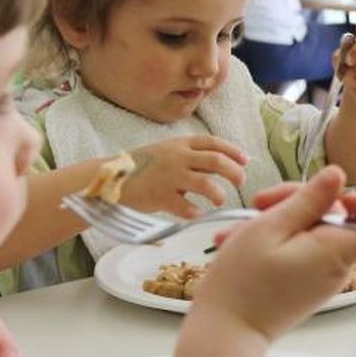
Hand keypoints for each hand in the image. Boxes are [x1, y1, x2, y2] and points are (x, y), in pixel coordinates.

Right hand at [118, 136, 247, 217]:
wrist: (109, 177)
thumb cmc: (142, 167)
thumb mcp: (167, 152)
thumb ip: (192, 157)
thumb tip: (223, 164)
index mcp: (179, 144)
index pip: (212, 143)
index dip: (233, 151)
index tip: (245, 160)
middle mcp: (176, 158)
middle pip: (215, 161)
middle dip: (234, 172)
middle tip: (241, 182)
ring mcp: (168, 176)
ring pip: (205, 184)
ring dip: (218, 194)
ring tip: (220, 200)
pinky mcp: (159, 196)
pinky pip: (185, 207)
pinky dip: (195, 212)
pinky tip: (197, 214)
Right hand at [192, 166, 355, 340]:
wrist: (226, 332)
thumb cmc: (242, 282)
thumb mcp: (270, 228)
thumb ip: (308, 201)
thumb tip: (338, 177)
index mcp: (335, 251)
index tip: (333, 196)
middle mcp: (336, 267)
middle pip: (336, 219)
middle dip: (299, 203)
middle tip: (261, 203)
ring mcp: (321, 277)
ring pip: (311, 232)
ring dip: (277, 221)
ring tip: (239, 230)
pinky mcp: (305, 283)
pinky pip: (299, 250)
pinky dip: (274, 241)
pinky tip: (239, 242)